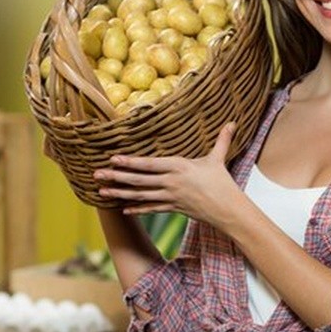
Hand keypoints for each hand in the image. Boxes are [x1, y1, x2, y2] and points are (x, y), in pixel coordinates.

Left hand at [93, 122, 240, 224]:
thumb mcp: (219, 159)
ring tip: (102, 191)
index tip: (113, 158)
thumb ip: (222, 140)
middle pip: (139, 179)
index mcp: (180, 167)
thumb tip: (233, 122)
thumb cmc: (222, 183)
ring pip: (140, 195)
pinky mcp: (173, 208)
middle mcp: (171, 182)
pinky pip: (151, 208)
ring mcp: (171, 197)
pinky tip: (123, 209)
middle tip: (97, 174)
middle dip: (117, 176)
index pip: (150, 164)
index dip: (131, 161)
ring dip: (120, 193)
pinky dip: (137, 209)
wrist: (227, 209)